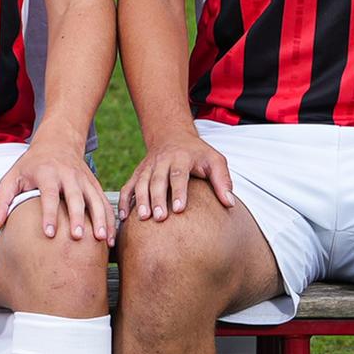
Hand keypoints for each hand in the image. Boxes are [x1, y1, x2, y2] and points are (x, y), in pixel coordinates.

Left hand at [0, 134, 112, 242]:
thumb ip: (2, 199)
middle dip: (78, 217)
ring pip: (95, 200)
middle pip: (76, 197)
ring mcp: (84, 180)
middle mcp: (69, 175)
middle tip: (78, 237)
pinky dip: (110, 220)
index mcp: (47, 173)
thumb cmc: (31, 165)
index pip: (49, 195)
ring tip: (101, 239)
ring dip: (100, 219)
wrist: (58, 142)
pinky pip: (104, 203)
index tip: (49, 234)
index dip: (49, 214)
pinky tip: (110, 238)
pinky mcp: (95, 185)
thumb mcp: (12, 176)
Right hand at [119, 128, 241, 223]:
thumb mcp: (215, 160)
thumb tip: (230, 204)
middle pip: (157, 180)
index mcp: (181, 157)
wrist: (172, 136)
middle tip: (159, 218)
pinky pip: (128, 186)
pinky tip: (123, 216)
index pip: (178, 175)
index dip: (178, 192)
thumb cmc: (198, 153)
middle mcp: (161, 161)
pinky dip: (125, 201)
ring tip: (143, 218)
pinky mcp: (138, 173)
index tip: (179, 209)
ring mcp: (147, 167)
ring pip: (140, 183)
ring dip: (140, 200)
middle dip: (157, 199)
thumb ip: (223, 181)